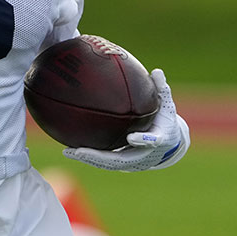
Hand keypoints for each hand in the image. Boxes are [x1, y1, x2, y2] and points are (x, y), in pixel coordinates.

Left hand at [63, 68, 189, 171]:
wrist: (167, 147)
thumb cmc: (165, 122)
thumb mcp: (166, 105)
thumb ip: (161, 89)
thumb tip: (156, 71)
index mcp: (159, 140)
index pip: (152, 140)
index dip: (143, 140)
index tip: (132, 138)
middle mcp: (144, 155)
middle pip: (122, 159)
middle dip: (101, 157)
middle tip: (81, 150)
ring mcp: (133, 162)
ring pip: (109, 164)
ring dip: (89, 159)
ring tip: (68, 152)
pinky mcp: (123, 164)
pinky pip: (104, 162)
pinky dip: (88, 157)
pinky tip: (70, 151)